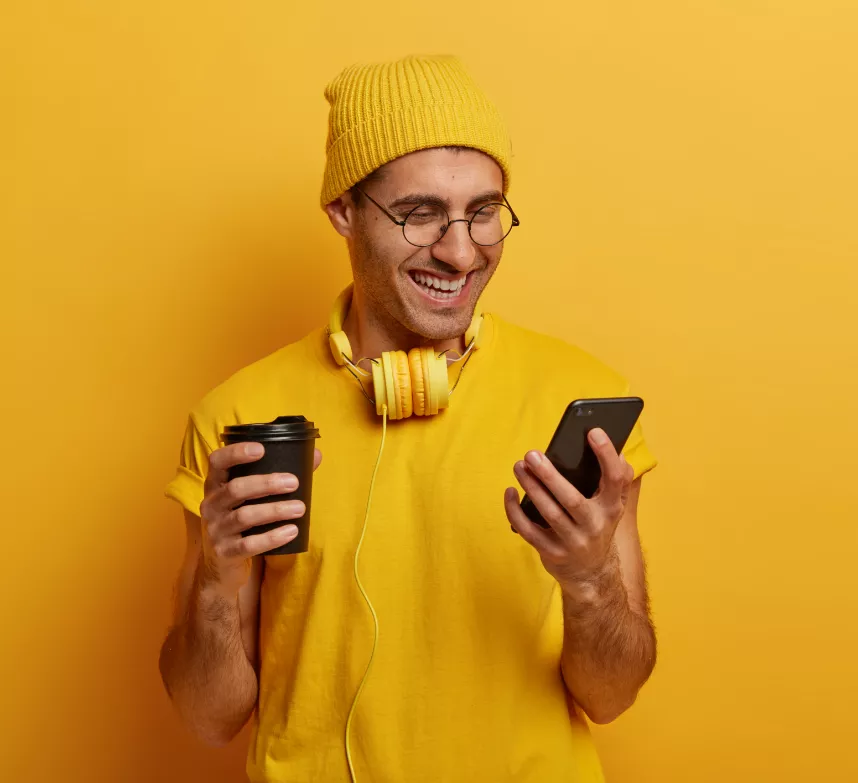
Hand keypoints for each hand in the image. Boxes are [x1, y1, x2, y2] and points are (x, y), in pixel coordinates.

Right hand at [198, 443, 322, 595]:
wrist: (221, 567)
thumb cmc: (244, 522)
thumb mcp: (252, 498)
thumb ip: (280, 475)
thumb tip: (315, 455)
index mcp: (216, 485)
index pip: (217, 461)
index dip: (235, 453)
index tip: (261, 449)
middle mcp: (210, 505)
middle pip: (236, 488)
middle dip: (267, 483)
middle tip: (294, 483)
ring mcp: (215, 530)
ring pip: (244, 516)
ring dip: (275, 510)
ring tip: (300, 508)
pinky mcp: (224, 553)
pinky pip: (248, 545)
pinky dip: (272, 538)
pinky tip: (291, 531)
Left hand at [504, 428, 633, 586]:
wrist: (591, 574)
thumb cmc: (596, 525)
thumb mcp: (612, 505)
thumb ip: (616, 478)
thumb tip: (613, 446)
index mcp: (612, 507)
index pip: (616, 478)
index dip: (606, 454)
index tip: (593, 431)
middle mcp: (596, 526)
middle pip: (572, 499)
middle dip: (550, 476)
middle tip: (532, 454)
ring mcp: (574, 542)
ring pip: (549, 513)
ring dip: (531, 488)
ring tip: (519, 466)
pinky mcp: (552, 554)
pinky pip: (529, 530)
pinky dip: (515, 511)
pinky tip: (510, 492)